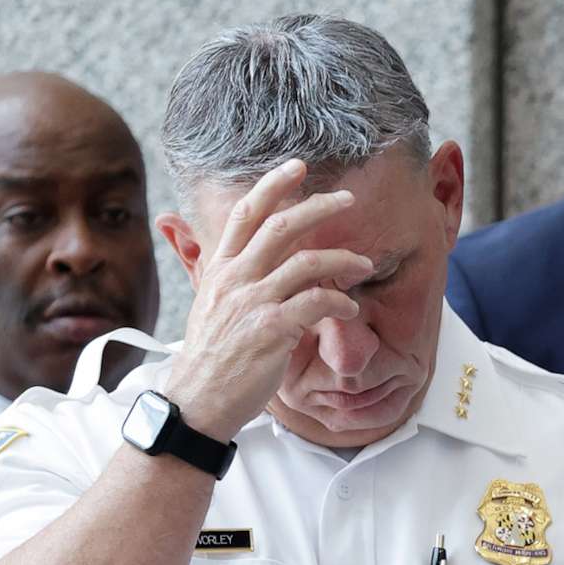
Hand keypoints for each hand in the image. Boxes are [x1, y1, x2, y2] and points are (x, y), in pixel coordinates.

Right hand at [161, 160, 370, 439]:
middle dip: (319, 207)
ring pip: (306, 263)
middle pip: (281, 226)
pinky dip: (340, 301)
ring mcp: (253, 302)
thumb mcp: (209, 304)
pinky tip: (351, 308)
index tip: (298, 166)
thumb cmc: (211, 355)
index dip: (273, 185)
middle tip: (348, 199)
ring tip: (365, 263)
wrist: (198, 398)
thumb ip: (223, 274)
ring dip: (343, 259)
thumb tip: (226, 248)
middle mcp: (235, 278)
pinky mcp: (271, 329)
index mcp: (221, 268)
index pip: (247, 213)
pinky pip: (316, 303)